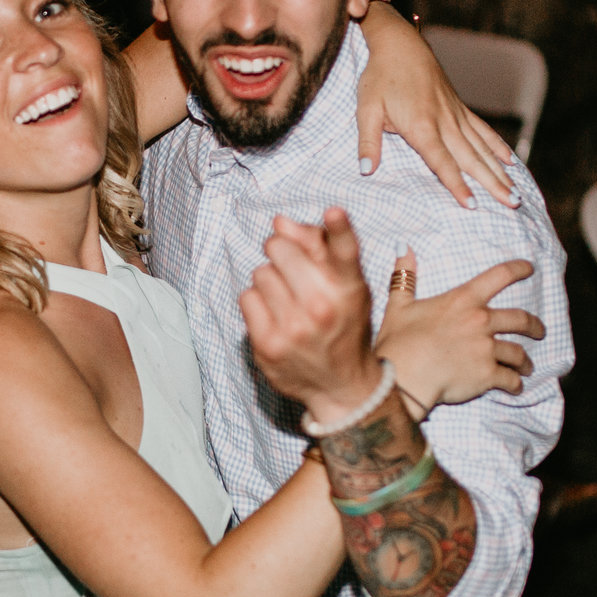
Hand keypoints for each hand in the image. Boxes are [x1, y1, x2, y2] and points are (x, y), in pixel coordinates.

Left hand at [241, 209, 382, 421]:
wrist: (342, 384)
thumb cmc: (343, 324)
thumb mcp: (347, 287)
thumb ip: (319, 247)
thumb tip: (280, 222)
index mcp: (349, 288)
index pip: (346, 251)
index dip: (340, 228)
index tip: (334, 211)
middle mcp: (323, 307)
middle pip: (279, 248)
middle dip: (281, 253)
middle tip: (293, 272)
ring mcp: (294, 327)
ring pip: (260, 272)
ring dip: (270, 280)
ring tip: (288, 300)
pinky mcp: (268, 344)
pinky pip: (247, 297)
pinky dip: (257, 302)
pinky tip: (275, 316)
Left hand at [353, 1, 516, 208]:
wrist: (400, 43)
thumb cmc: (379, 76)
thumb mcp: (365, 109)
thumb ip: (368, 142)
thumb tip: (365, 170)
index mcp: (421, 126)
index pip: (441, 162)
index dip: (456, 184)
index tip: (472, 205)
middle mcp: (444, 122)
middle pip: (471, 159)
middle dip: (492, 184)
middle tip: (512, 204)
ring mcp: (455, 114)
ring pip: (481, 147)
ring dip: (499, 171)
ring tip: (515, 192)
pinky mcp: (459, 107)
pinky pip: (482, 130)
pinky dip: (497, 146)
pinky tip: (510, 161)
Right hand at [374, 252, 542, 414]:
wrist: (403, 377)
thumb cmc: (399, 342)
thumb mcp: (399, 305)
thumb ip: (405, 277)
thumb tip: (403, 248)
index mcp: (463, 300)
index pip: (499, 276)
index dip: (518, 269)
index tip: (530, 268)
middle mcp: (481, 322)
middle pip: (520, 319)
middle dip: (535, 326)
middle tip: (540, 331)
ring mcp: (486, 349)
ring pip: (518, 353)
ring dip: (525, 361)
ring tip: (527, 367)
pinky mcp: (487, 375)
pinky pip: (510, 379)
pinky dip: (516, 384)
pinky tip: (516, 387)